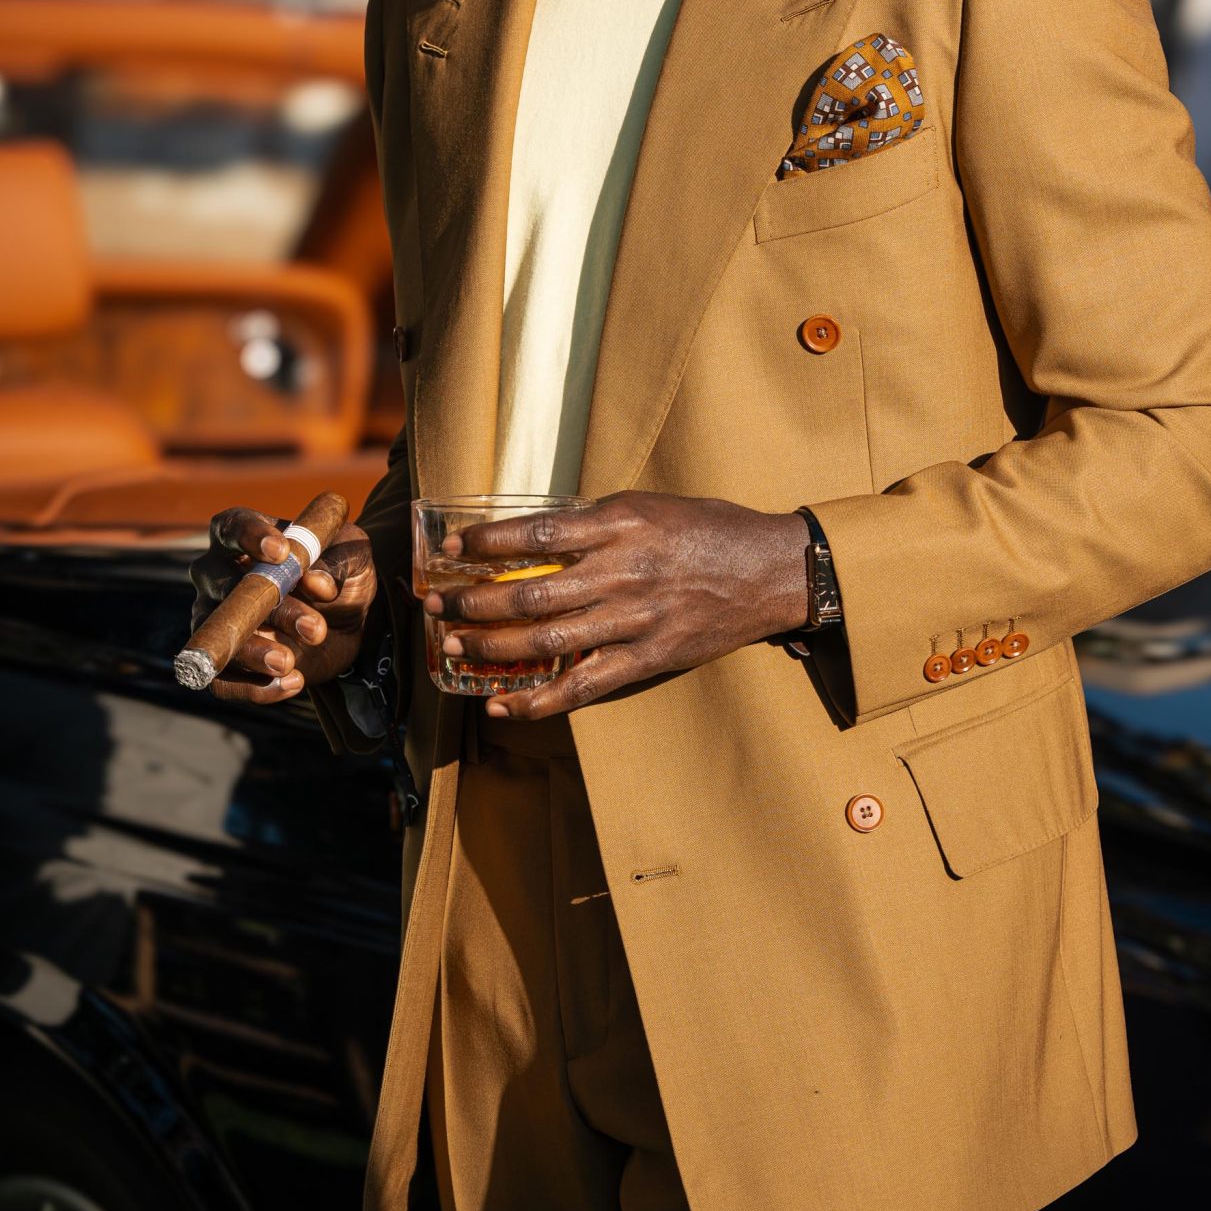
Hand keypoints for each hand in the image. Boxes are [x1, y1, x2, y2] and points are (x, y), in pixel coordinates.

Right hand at [188, 507, 378, 706]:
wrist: (346, 623)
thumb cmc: (341, 573)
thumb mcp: (355, 556)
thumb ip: (339, 560)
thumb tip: (317, 582)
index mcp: (246, 537)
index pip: (232, 526)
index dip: (249, 537)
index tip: (282, 553)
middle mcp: (219, 575)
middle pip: (223, 586)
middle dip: (270, 608)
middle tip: (314, 627)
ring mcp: (216, 620)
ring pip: (216, 635)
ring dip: (254, 652)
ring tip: (292, 663)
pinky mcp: (226, 660)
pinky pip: (222, 680)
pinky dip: (255, 687)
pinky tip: (293, 682)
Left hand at [427, 492, 809, 720]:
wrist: (774, 571)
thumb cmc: (711, 530)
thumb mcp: (651, 506)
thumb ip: (597, 520)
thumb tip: (535, 531)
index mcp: (623, 525)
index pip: (538, 532)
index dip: (488, 541)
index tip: (452, 545)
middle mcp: (626, 571)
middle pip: (531, 590)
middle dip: (473, 600)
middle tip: (436, 603)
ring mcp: (637, 619)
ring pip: (548, 638)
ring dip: (492, 646)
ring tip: (453, 647)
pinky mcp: (650, 657)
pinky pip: (585, 684)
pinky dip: (540, 699)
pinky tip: (503, 705)